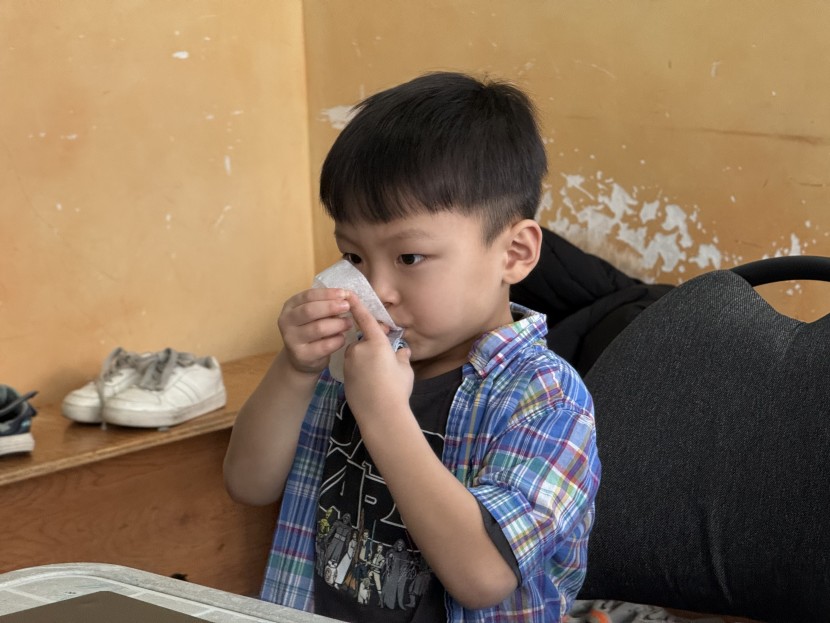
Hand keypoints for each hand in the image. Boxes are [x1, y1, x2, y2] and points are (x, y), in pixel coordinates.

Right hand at [278, 288, 352, 373]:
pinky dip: (337, 340)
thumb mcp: (315, 314)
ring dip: (337, 324)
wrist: (301, 358)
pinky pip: (324, 346)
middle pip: (310, 310)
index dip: (327, 293)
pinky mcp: (302, 355)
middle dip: (331, 307)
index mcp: (290, 306)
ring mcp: (292, 340)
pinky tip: (343, 338)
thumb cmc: (311, 329)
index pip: (308, 296)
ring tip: (348, 323)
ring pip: (318, 328)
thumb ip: (326, 304)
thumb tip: (347, 296)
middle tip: (347, 306)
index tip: (344, 293)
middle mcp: (286, 322)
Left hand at [343, 292, 412, 418]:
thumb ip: (402, 357)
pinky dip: (360, 373)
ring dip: (365, 361)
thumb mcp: (405, 371)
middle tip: (385, 365)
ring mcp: (349, 363)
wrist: (381, 415)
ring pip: (357, 356)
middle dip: (371, 349)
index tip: (349, 294)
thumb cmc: (397, 389)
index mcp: (376, 343)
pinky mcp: (344, 377)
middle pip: (363, 342)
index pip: (365, 320)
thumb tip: (403, 351)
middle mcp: (359, 349)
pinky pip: (353, 369)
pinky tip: (370, 386)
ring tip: (378, 379)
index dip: (358, 306)